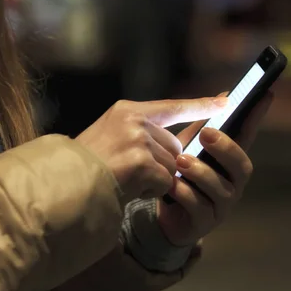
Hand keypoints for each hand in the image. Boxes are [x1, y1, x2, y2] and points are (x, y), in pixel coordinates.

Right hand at [76, 98, 226, 202]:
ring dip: (155, 179)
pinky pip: (164, 180)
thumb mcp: (110, 138)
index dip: (200, 105)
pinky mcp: (141, 162)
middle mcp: (133, 121)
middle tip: (131, 173)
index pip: (172, 106)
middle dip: (162, 164)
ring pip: (171, 165)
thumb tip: (178, 148)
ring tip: (126, 180)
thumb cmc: (86, 168)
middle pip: (173, 145)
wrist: (65, 186)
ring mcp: (138, 140)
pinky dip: (151, 190)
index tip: (225, 100)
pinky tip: (129, 188)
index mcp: (126, 111)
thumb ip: (141, 135)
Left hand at [158, 92, 274, 245]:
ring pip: (220, 188)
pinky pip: (199, 207)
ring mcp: (222, 205)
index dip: (257, 117)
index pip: (248, 136)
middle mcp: (233, 183)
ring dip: (201, 172)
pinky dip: (185, 194)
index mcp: (230, 162)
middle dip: (226, 148)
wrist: (163, 217)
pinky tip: (172, 186)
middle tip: (206, 133)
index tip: (266, 94)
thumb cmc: (181, 177)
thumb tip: (223, 95)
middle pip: (241, 166)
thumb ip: (202, 126)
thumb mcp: (188, 148)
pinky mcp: (205, 223)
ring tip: (181, 161)